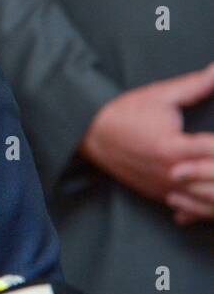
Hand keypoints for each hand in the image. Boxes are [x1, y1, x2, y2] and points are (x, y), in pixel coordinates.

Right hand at [80, 64, 213, 212]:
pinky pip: (190, 208)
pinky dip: (204, 204)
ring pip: (206, 199)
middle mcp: (171, 173)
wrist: (91, 135)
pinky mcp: (159, 194)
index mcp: (173, 147)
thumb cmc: (125, 113)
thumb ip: (196, 85)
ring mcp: (165, 187)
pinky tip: (209, 191)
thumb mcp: (161, 95)